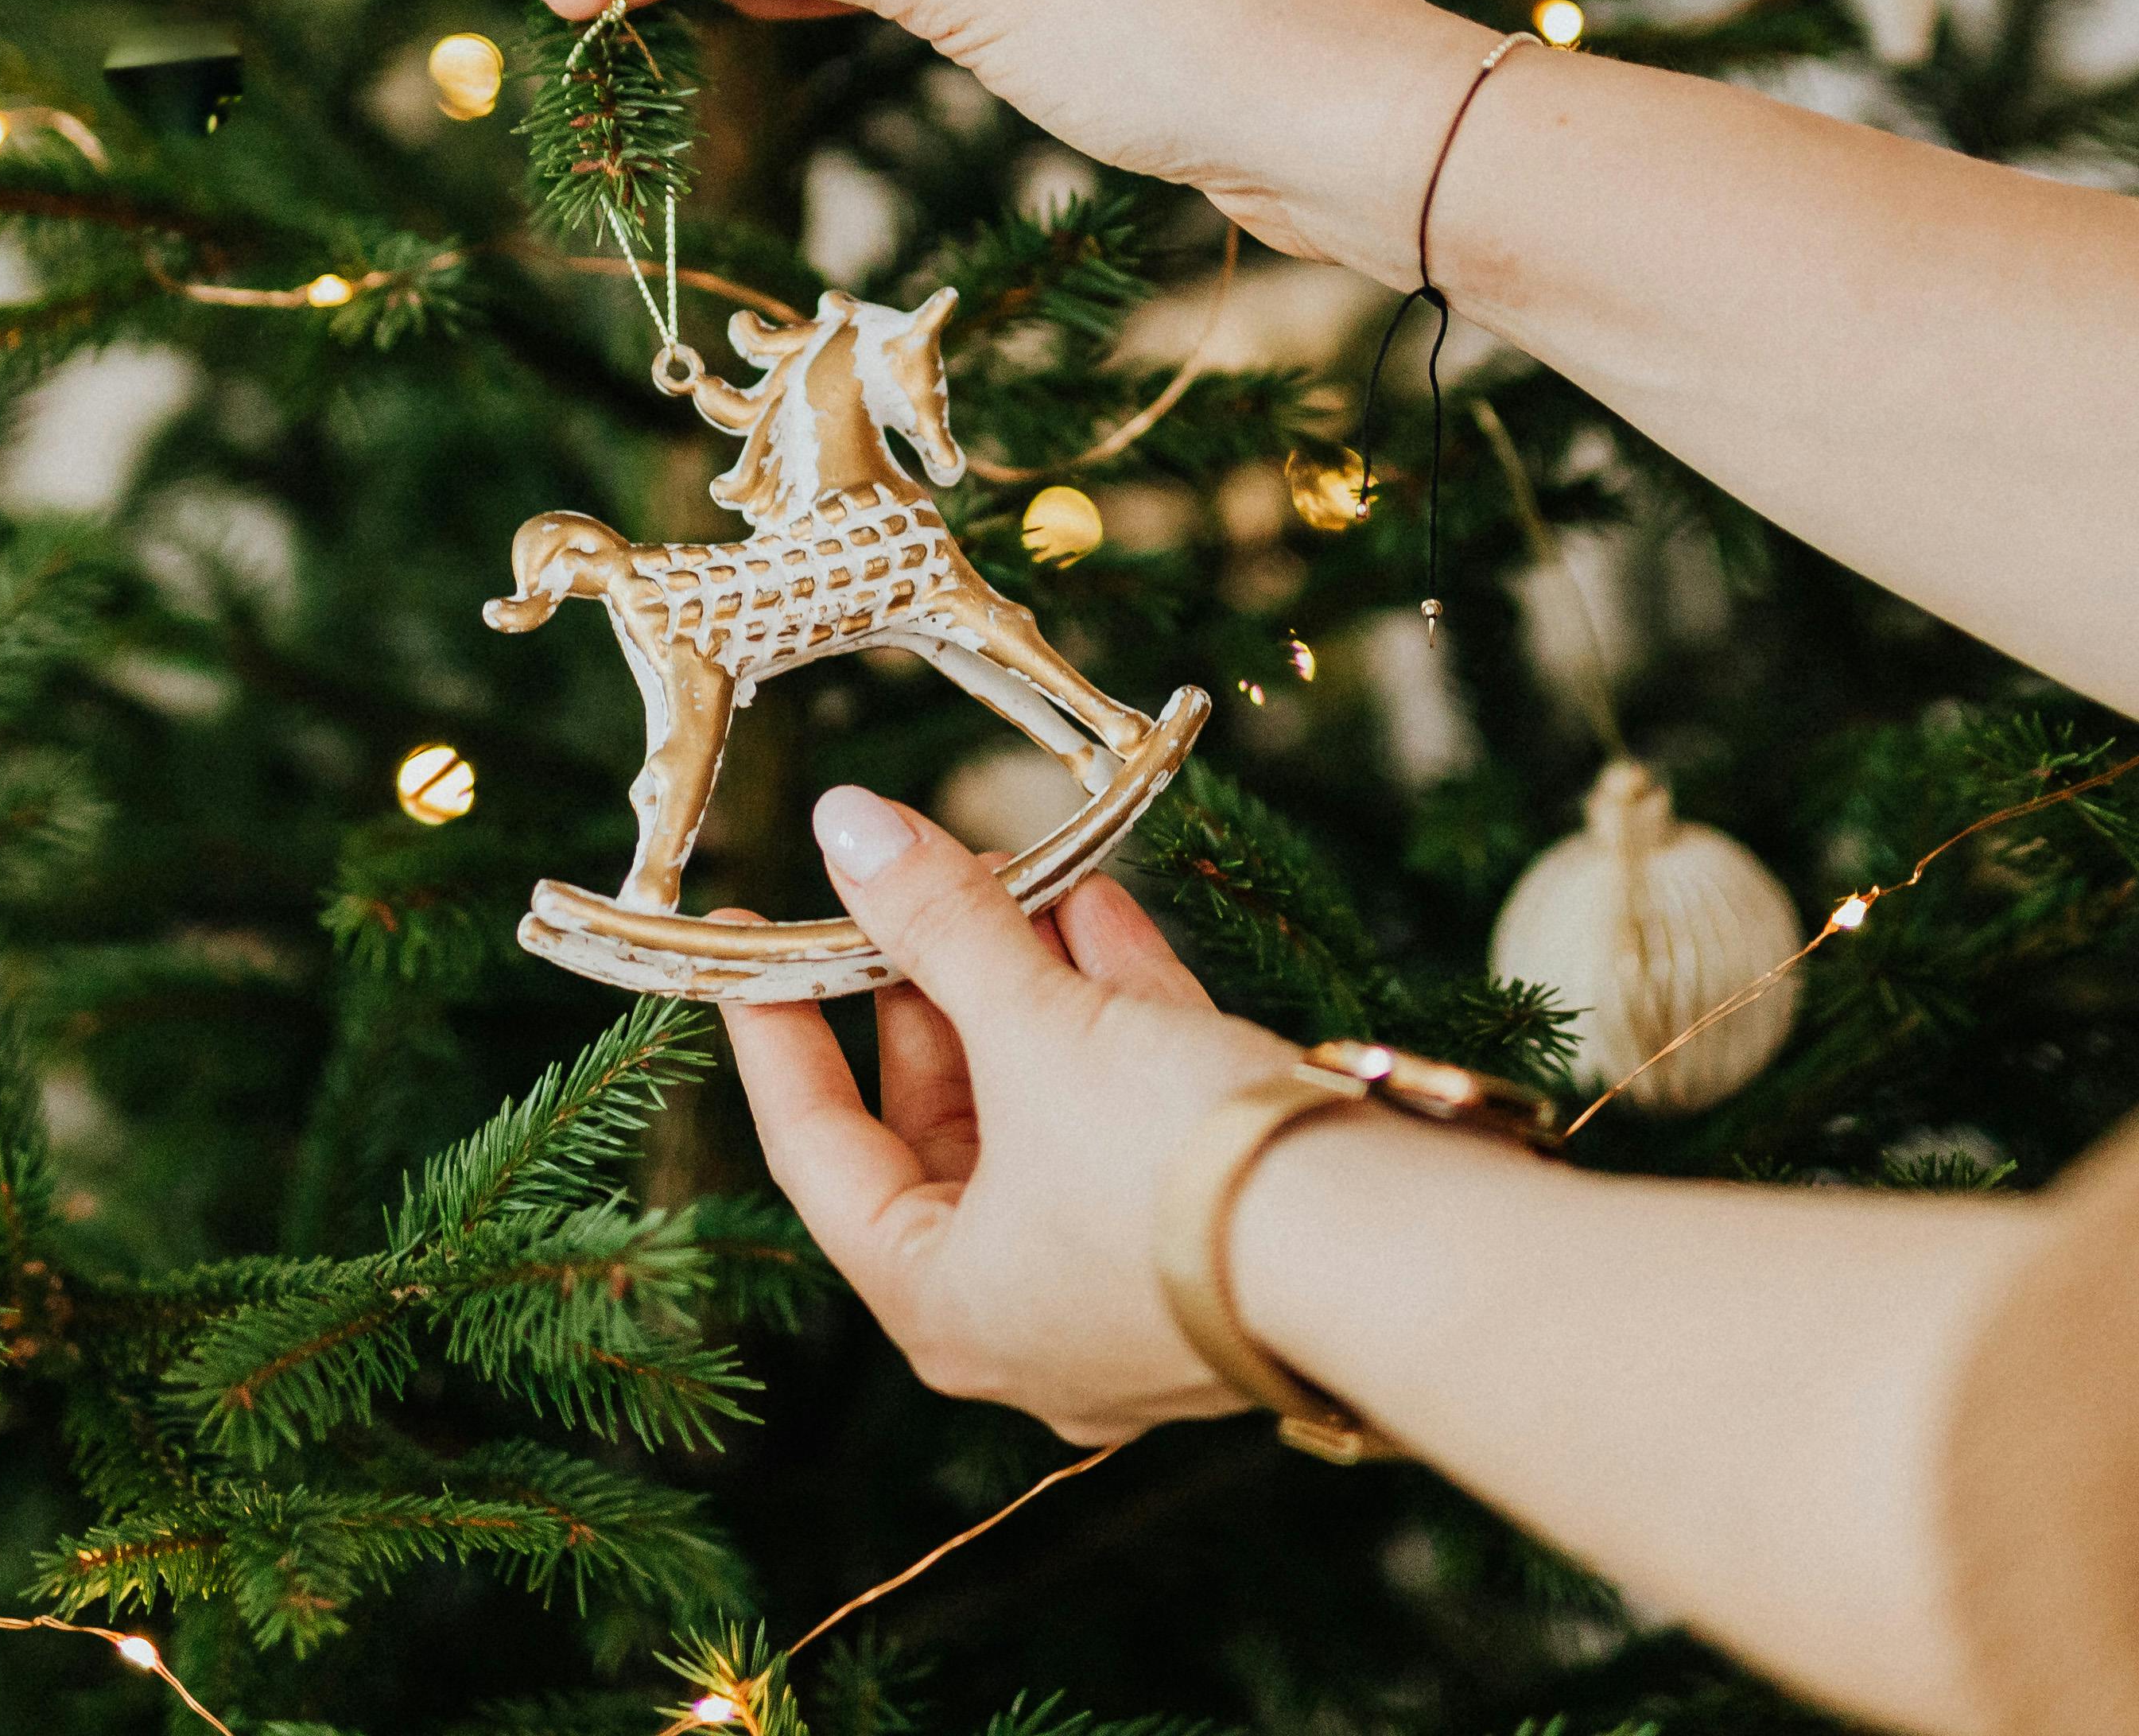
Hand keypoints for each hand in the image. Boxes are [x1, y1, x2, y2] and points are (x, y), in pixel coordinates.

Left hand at [721, 783, 1310, 1440]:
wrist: (1385, 1249)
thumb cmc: (1172, 1169)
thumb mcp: (1037, 1028)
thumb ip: (939, 922)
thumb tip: (847, 823)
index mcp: (944, 1304)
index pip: (819, 1152)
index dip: (779, 1033)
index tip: (752, 941)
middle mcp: (1029, 1314)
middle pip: (944, 1126)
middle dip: (934, 989)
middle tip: (916, 881)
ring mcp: (1131, 1280)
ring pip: (1048, 1111)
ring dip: (1029, 984)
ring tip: (1011, 871)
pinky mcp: (1222, 1231)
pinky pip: (1139, 1115)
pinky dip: (1114, 1013)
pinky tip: (1100, 911)